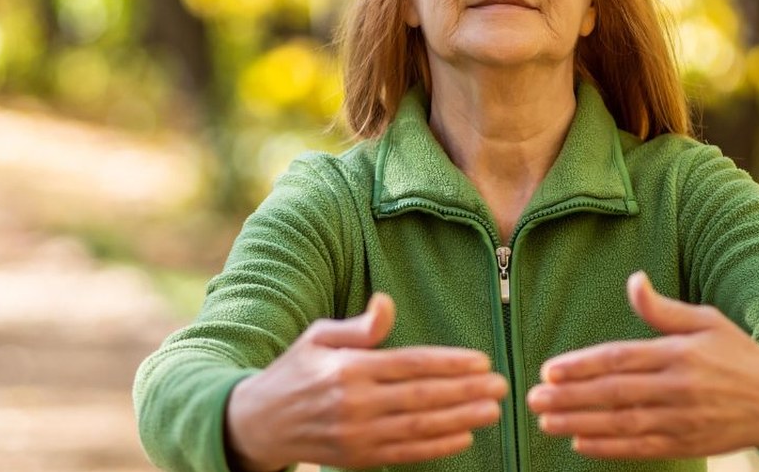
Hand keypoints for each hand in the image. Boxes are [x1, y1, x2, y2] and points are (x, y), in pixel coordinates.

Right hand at [226, 293, 508, 470]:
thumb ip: (359, 327)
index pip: (410, 364)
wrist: (257, 422)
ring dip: (461, 420)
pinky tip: (464, 437)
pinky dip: (437, 447)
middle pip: (422, 396)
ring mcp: (356, 435)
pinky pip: (405, 453)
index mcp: (349, 368)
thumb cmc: (294, 370)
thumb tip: (386, 302)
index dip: (449, 364)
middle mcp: (354, 403)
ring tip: (492, 411)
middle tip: (500, 386)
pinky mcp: (357, 458)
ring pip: (419, 427)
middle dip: (466, 392)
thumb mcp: (319, 337)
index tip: (481, 361)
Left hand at [526, 272, 758, 459]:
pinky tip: (580, 443)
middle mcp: (679, 388)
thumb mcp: (706, 321)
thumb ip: (662, 309)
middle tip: (533, 399)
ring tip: (546, 421)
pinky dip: (609, 448)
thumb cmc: (738, 354)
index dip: (583, 366)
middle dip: (570, 397)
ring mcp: (683, 420)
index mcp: (679, 353)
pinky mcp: (687, 445)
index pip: (621, 359)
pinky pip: (641, 448)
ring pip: (623, 424)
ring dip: (580, 424)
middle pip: (615, 394)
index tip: (550, 370)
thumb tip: (633, 280)